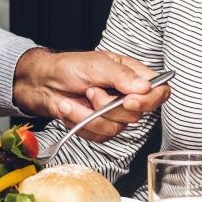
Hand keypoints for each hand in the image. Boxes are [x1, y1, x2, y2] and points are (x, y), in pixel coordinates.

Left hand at [13, 48, 169, 140]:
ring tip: (72, 100)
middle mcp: (127, 96)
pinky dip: (79, 124)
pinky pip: (98, 136)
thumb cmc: (68, 67)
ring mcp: (113, 114)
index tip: (127, 101)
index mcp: (132, 75)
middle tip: (89, 91)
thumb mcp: (95, 65)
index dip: (149, 101)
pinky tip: (69, 110)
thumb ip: (120, 75)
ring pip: (115, 128)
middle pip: (135, 115)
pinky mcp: (98, 128)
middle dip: (106, 106)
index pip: (159, 92)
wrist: (42, 83)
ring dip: (88, 116)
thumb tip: (144, 87)